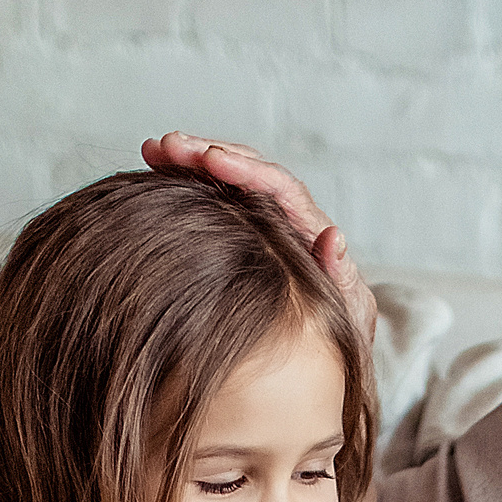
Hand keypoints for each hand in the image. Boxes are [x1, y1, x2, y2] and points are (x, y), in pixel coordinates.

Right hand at [142, 133, 375, 346]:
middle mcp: (288, 220)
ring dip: (193, 162)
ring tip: (154, 151)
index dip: (247, 170)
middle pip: (249, 173)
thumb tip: (334, 236)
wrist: (332, 355)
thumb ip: (341, 276)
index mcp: (312, 232)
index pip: (281, 189)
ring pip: (229, 183)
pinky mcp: (245, 236)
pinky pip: (218, 203)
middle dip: (208, 153)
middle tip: (166, 146)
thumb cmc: (340, 337)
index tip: (211, 158)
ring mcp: (265, 225)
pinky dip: (190, 188)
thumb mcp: (347, 313)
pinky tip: (158, 177)